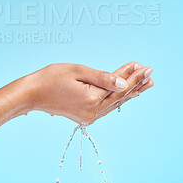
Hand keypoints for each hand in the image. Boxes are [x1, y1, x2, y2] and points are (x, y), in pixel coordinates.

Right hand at [25, 62, 153, 124]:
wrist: (32, 94)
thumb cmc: (51, 78)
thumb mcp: (77, 71)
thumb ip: (103, 78)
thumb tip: (124, 83)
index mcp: (92, 99)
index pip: (118, 86)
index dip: (132, 75)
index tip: (145, 66)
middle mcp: (92, 112)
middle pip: (120, 97)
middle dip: (136, 84)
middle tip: (151, 76)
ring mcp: (88, 116)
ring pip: (115, 103)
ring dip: (129, 93)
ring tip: (144, 85)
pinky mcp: (84, 116)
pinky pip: (106, 107)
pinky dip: (117, 99)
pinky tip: (124, 95)